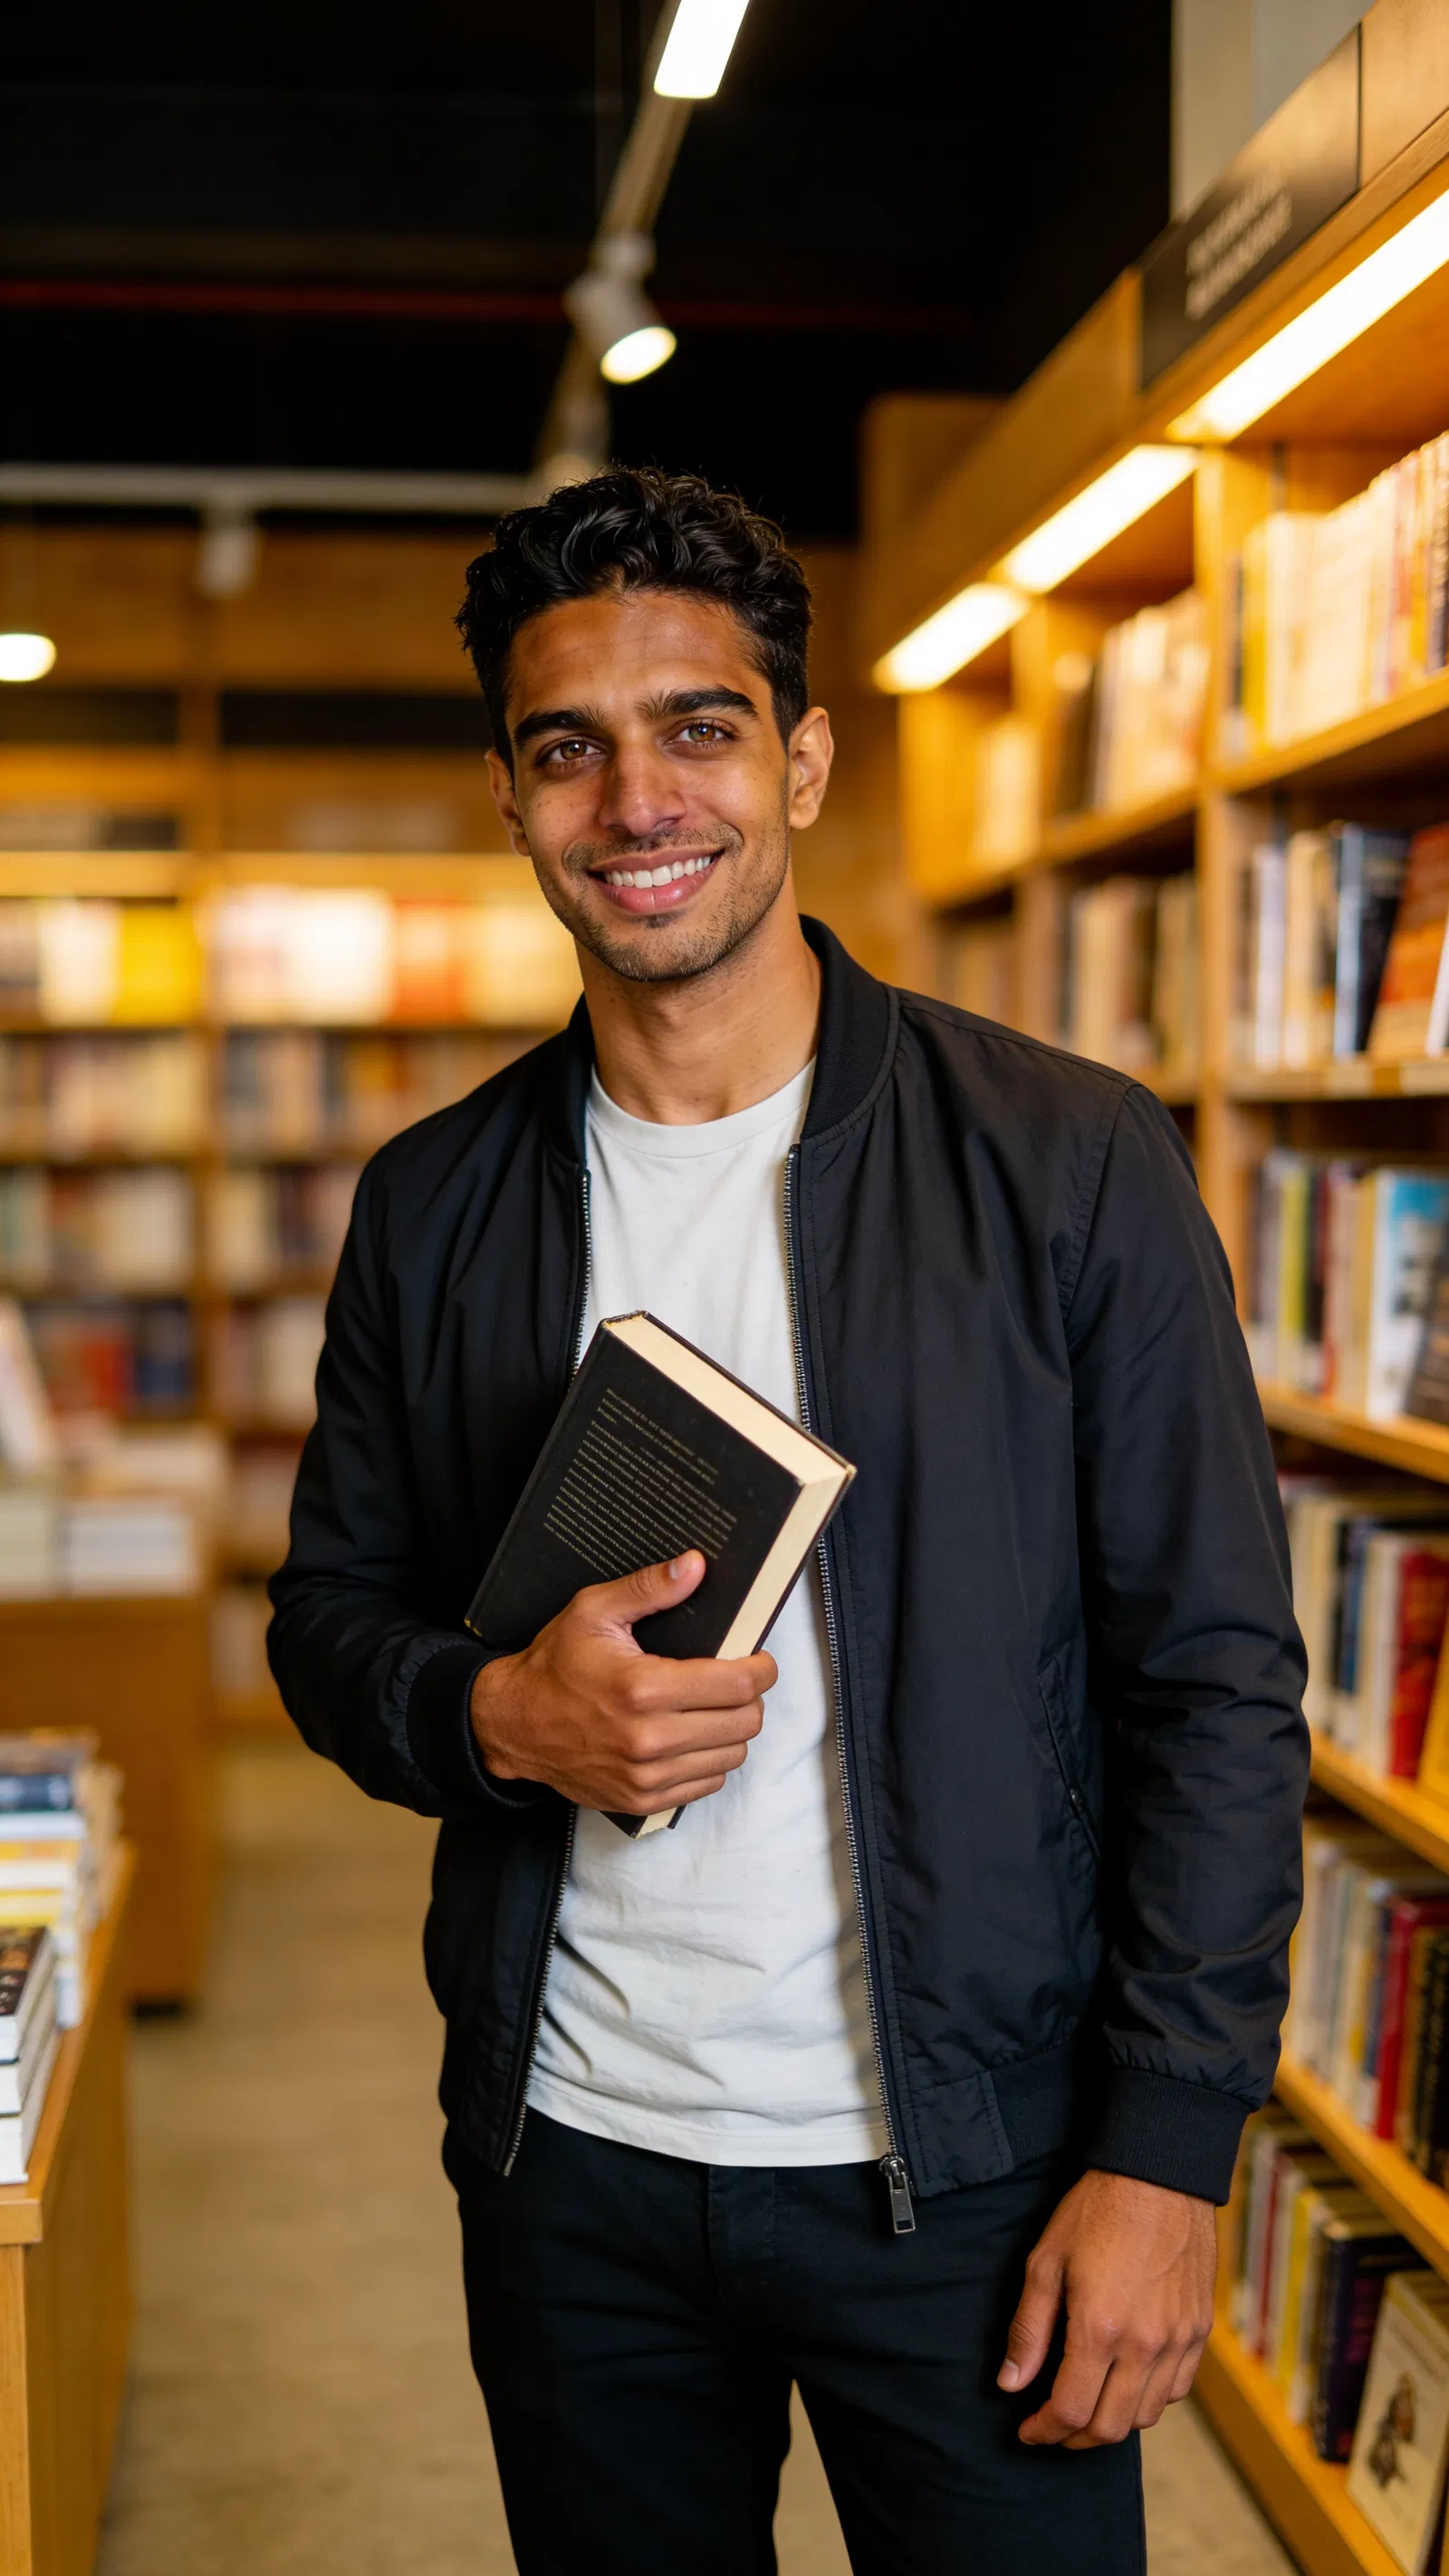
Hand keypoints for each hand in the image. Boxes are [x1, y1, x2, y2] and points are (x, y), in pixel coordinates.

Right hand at [470, 1550, 775, 1815]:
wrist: (513, 1725)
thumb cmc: (554, 1665)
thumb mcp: (593, 1611)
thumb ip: (648, 1588)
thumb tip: (695, 1566)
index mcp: (643, 1688)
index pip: (737, 1685)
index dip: (761, 1669)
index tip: (759, 1660)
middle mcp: (649, 1739)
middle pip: (744, 1723)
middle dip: (751, 1697)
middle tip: (737, 1681)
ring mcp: (647, 1775)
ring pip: (732, 1755)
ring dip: (734, 1730)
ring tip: (715, 1708)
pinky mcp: (643, 1799)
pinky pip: (707, 1783)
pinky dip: (711, 1760)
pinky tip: (693, 1736)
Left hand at [998, 2169, 1215, 2446]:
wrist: (1159, 2176)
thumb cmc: (1096, 2211)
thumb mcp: (1046, 2262)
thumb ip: (1029, 2330)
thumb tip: (1010, 2384)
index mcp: (1100, 2329)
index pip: (1071, 2411)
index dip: (1044, 2431)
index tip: (1028, 2431)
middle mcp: (1144, 2344)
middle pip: (1110, 2427)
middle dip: (1075, 2438)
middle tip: (1053, 2427)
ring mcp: (1178, 2340)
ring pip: (1146, 2415)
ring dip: (1112, 2423)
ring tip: (1087, 2407)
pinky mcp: (1199, 2330)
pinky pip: (1177, 2389)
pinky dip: (1149, 2400)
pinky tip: (1126, 2384)